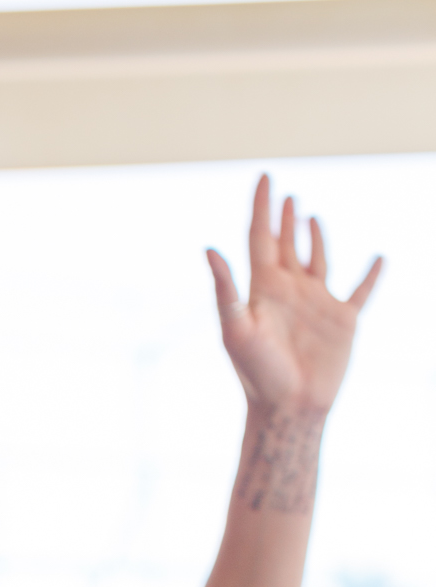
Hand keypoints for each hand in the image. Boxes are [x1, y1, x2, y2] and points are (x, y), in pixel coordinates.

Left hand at [207, 174, 381, 417]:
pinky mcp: (342, 322)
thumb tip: (208, 249)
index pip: (260, 237)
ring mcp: (316, 305)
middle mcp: (289, 292)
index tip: (264, 177)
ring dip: (315, 238)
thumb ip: (225, 290)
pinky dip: (371, 275)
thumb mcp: (236, 329)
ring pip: (317, 261)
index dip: (261, 207)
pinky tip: (379, 259)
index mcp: (263, 289)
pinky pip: (361, 292)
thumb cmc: (258, 374)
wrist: (288, 409)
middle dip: (284, 220)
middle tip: (284, 196)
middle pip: (285, 246)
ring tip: (310, 217)